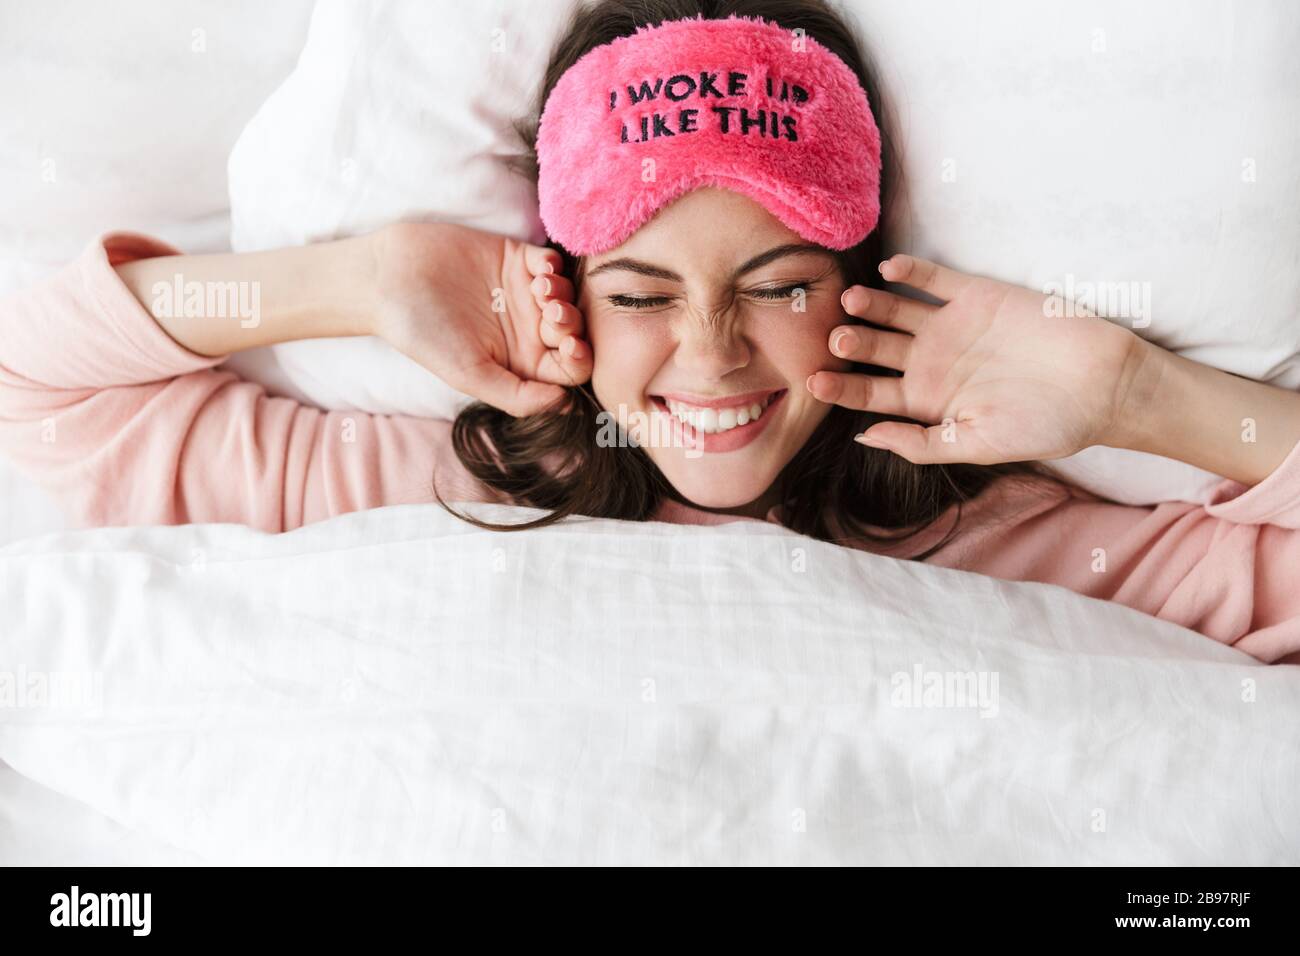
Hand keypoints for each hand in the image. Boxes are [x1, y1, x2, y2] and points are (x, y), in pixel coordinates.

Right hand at [369, 222, 591, 417]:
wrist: (389, 281)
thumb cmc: (424, 334)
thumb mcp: (468, 375)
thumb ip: (517, 395)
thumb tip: (566, 404)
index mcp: (522, 364)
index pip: (570, 369)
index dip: (579, 361)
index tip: (568, 348)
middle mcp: (529, 331)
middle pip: (576, 332)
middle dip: (573, 324)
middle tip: (553, 316)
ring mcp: (525, 294)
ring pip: (568, 296)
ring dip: (564, 294)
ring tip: (540, 290)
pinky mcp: (517, 259)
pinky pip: (552, 262)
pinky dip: (554, 265)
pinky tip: (538, 269)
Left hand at [806, 254, 1146, 464]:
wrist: (1102, 385)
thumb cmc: (1045, 425)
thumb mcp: (977, 444)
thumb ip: (921, 443)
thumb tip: (865, 438)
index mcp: (926, 401)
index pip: (870, 394)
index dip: (842, 388)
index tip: (813, 382)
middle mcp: (930, 361)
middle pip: (875, 349)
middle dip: (852, 344)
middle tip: (834, 338)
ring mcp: (950, 325)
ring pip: (896, 311)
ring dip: (872, 305)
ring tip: (851, 301)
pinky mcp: (975, 294)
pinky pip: (933, 278)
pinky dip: (911, 270)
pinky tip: (891, 269)